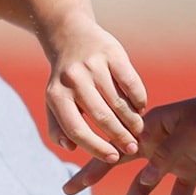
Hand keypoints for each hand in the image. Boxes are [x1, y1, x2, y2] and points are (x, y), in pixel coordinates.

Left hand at [36, 16, 147, 166]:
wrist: (71, 37)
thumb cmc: (64, 81)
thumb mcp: (54, 102)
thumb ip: (59, 127)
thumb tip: (70, 149)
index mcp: (56, 96)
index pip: (76, 130)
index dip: (96, 147)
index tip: (113, 158)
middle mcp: (73, 80)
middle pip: (101, 117)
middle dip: (120, 137)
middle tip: (134, 148)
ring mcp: (94, 65)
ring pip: (118, 101)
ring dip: (132, 120)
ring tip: (139, 131)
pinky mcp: (113, 53)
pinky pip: (131, 81)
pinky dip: (138, 98)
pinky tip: (141, 108)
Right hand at [65, 85, 195, 194]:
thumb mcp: (194, 129)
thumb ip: (167, 153)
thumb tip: (145, 179)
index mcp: (150, 128)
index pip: (115, 147)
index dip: (93, 163)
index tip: (73, 181)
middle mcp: (156, 143)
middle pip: (119, 166)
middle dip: (93, 179)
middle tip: (68, 191)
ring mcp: (173, 158)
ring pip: (145, 187)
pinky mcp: (193, 170)